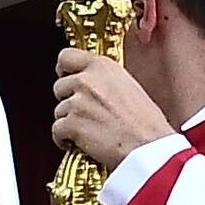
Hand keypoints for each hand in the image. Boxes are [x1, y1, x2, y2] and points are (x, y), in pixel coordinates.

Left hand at [53, 44, 175, 177]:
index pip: (66, 57)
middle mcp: (87, 80)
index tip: (66, 77)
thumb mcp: (130, 87)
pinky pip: (56, 131)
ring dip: (69, 122)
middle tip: (83, 113)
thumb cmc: (147, 124)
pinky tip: (80, 143)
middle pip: (60, 86)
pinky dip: (64, 139)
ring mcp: (77, 102)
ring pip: (58, 111)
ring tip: (87, 131)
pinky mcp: (71, 124)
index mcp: (103, 67)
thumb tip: (94, 87)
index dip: (64, 70)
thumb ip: (106, 81)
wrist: (148, 148)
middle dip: (68, 100)